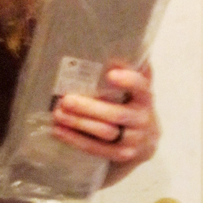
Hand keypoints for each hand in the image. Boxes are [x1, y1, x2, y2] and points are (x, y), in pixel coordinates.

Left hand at [51, 63, 159, 185]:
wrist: (144, 143)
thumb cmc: (132, 107)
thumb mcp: (135, 91)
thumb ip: (131, 70)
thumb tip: (117, 46)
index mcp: (145, 98)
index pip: (141, 87)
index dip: (128, 80)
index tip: (110, 74)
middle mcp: (143, 120)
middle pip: (116, 114)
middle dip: (89, 107)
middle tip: (65, 99)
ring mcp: (134, 141)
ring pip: (105, 133)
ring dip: (78, 123)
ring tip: (57, 114)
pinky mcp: (121, 156)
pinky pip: (98, 149)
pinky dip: (76, 140)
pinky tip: (59, 131)